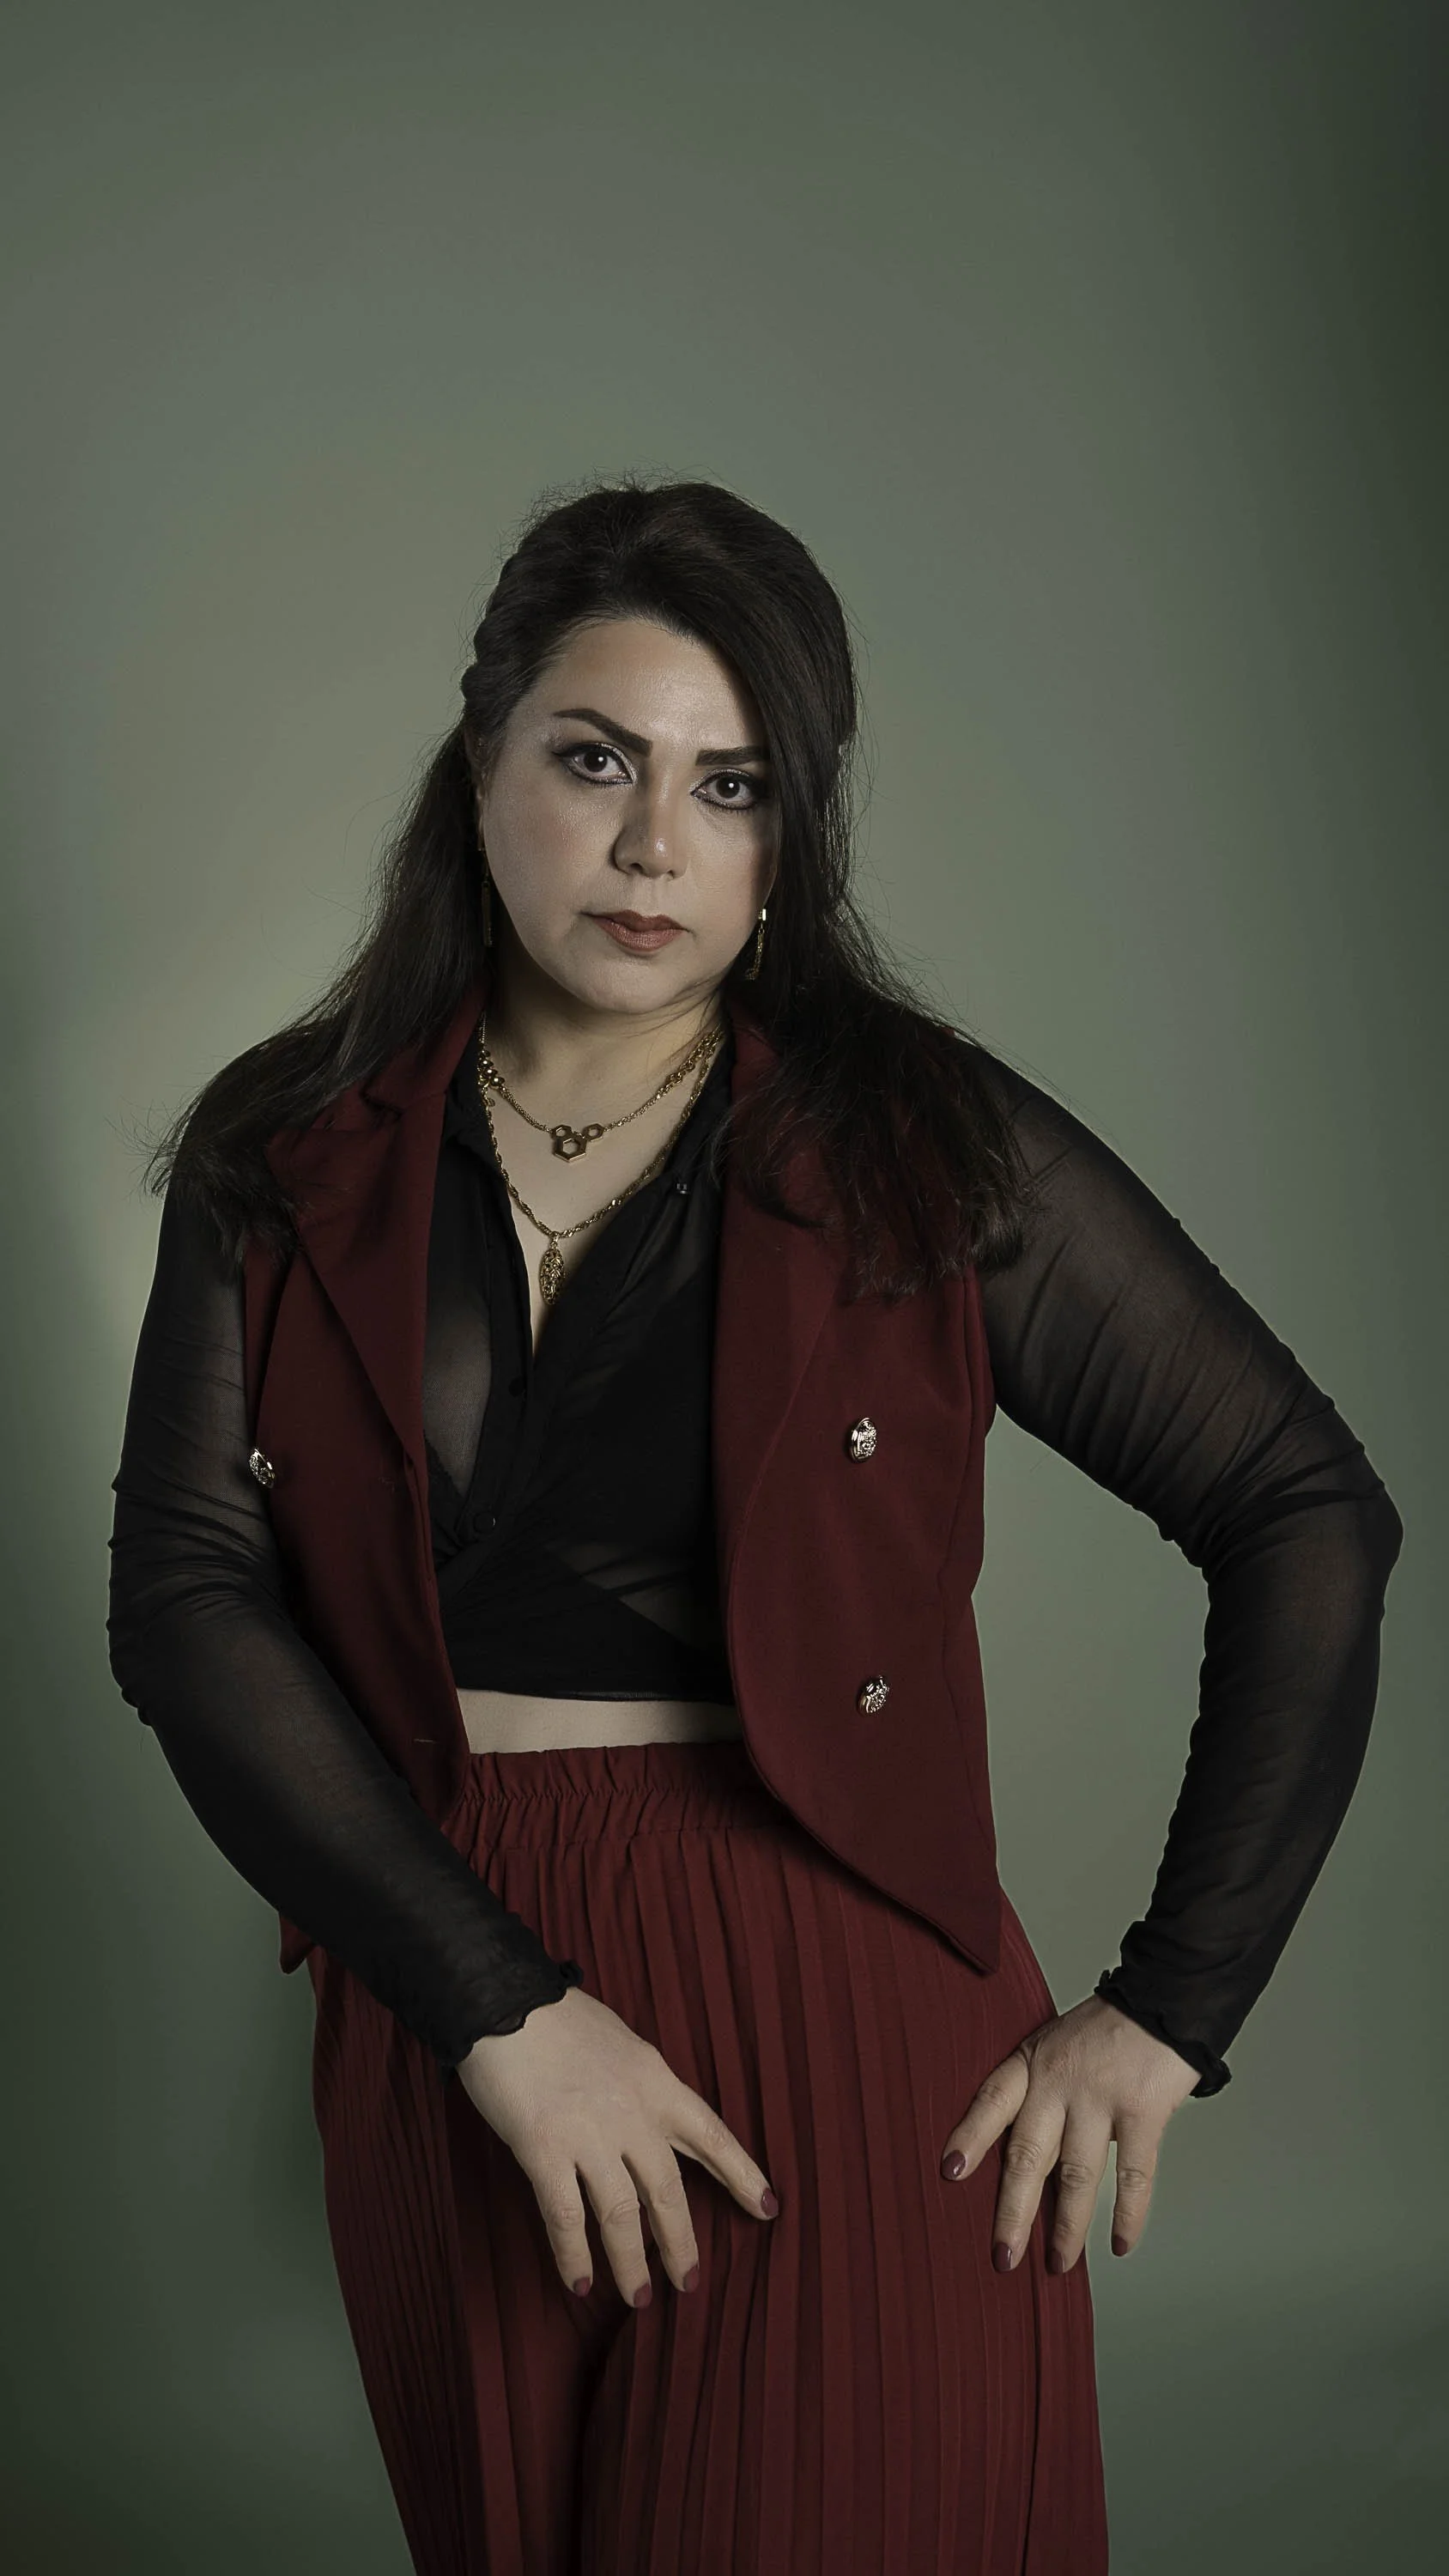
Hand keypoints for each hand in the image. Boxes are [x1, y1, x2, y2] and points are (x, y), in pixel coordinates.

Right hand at [456, 1983, 778, 2306]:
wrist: (502, 2002)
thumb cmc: (554, 2019)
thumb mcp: (620, 2043)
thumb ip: (640, 2086)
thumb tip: (651, 2122)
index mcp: (655, 2080)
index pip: (710, 2133)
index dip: (742, 2173)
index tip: (768, 2207)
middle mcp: (631, 2111)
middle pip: (668, 2189)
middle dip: (681, 2241)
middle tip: (689, 2281)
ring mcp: (588, 2133)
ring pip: (622, 2214)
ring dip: (631, 2261)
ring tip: (637, 2297)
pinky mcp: (544, 2148)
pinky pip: (566, 2217)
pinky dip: (574, 2255)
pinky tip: (579, 2283)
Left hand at [939, 1995, 1200, 2270]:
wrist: (1163, 2000)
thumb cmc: (1107, 2029)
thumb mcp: (1056, 2044)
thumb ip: (1038, 2090)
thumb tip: (1022, 2158)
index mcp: (1033, 2062)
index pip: (991, 2100)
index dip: (970, 2137)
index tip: (949, 2172)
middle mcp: (1060, 2081)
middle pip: (1028, 2154)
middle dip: (1013, 2211)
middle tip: (1003, 2255)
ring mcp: (1101, 2098)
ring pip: (1076, 2174)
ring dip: (1067, 2226)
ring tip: (1058, 2263)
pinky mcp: (1142, 2112)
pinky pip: (1133, 2174)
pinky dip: (1128, 2214)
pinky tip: (1120, 2243)